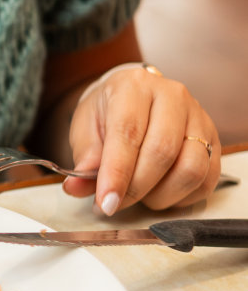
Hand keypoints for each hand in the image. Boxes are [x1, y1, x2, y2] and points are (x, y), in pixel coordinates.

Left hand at [63, 65, 220, 214]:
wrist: (133, 98)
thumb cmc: (109, 113)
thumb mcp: (86, 129)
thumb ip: (85, 158)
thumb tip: (76, 187)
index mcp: (134, 86)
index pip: (128, 133)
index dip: (117, 173)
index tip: (106, 202)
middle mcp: (172, 96)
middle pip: (162, 152)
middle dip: (136, 188)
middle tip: (117, 203)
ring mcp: (198, 116)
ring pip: (191, 168)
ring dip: (162, 195)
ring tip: (141, 194)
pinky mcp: (215, 139)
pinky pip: (207, 179)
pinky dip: (183, 197)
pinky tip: (162, 192)